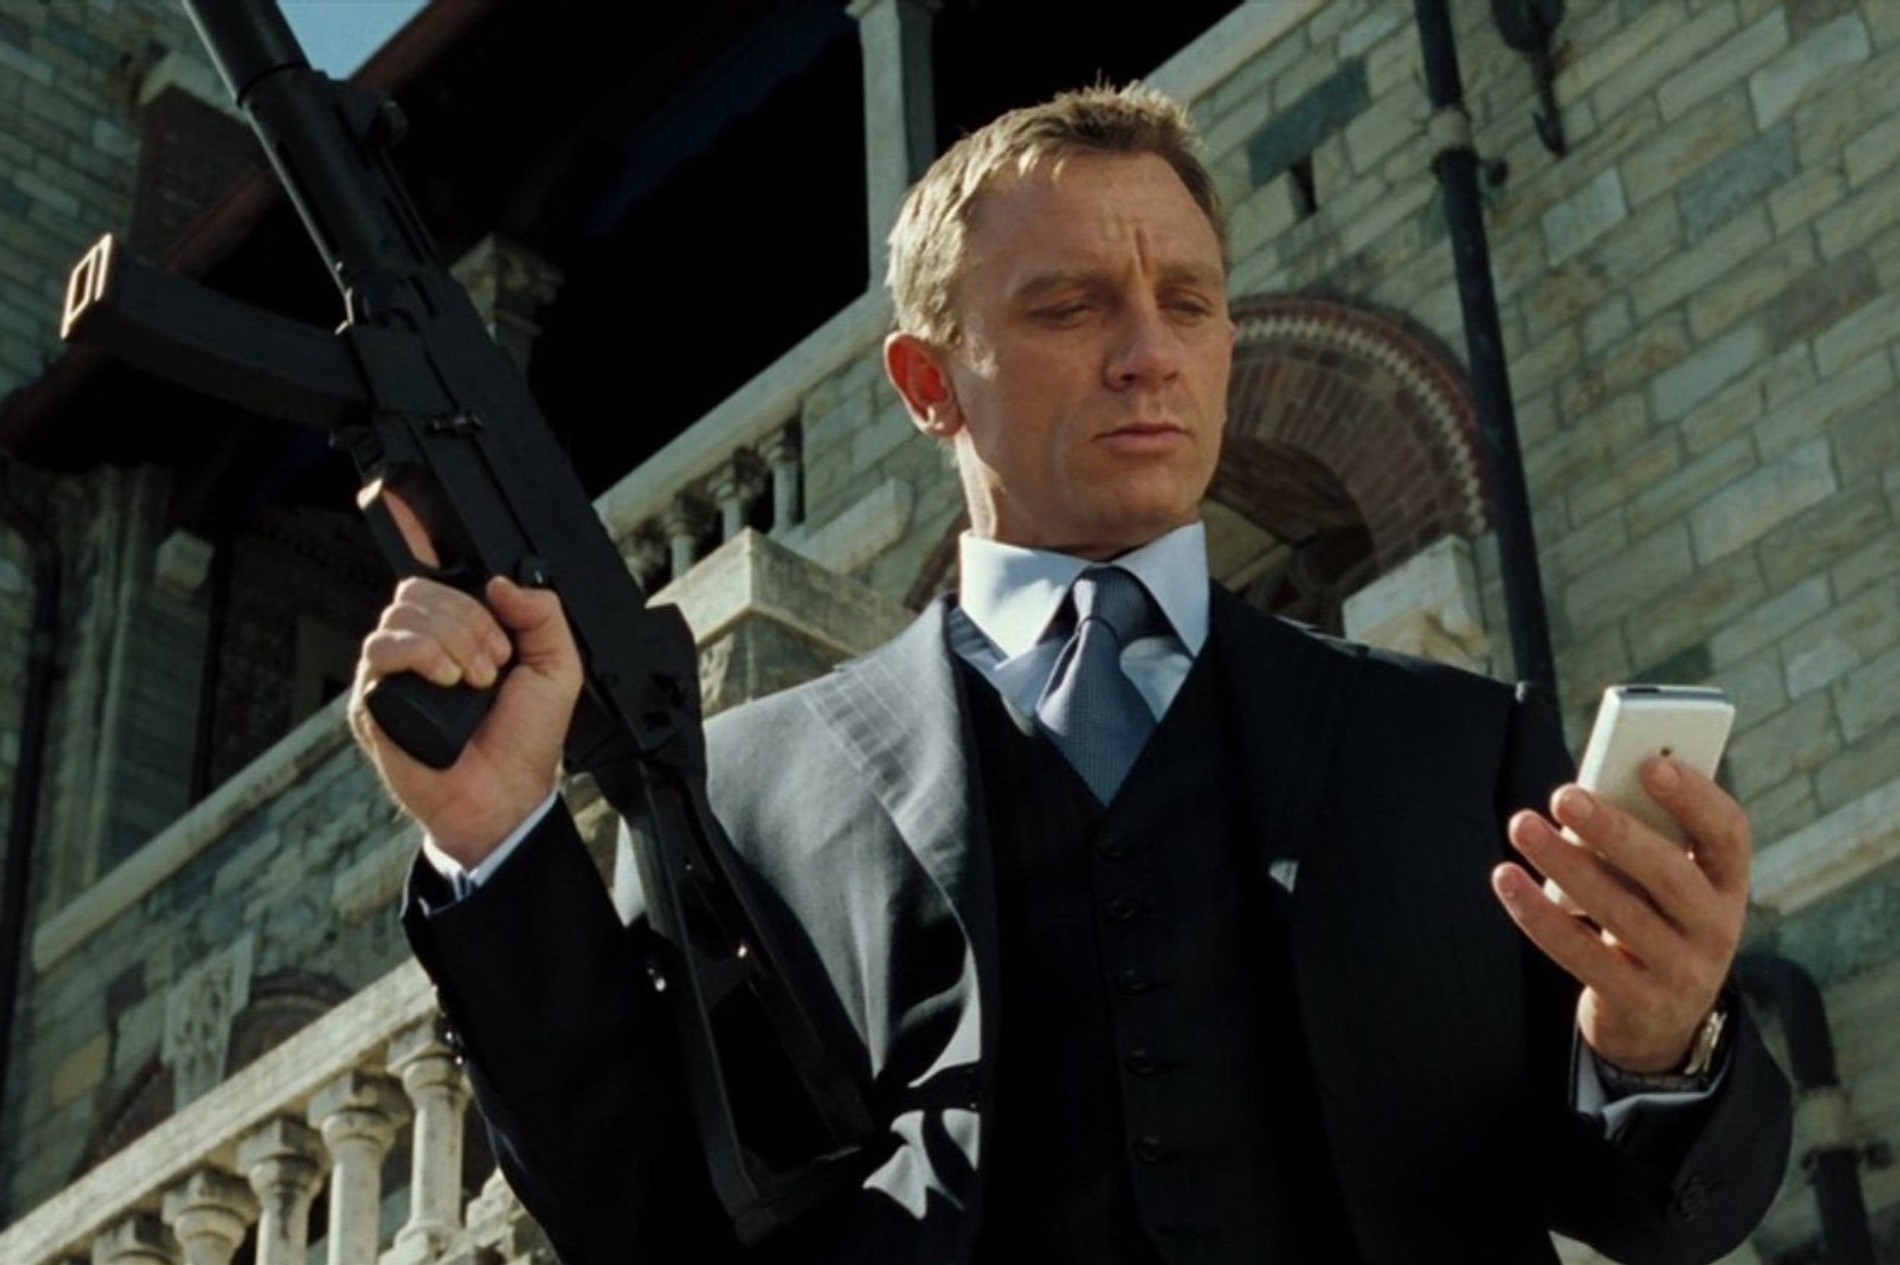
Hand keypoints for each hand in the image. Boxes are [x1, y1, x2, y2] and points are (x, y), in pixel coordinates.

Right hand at [347, 494, 583, 865]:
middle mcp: (423, 643)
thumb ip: (543, 615)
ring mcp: (395, 669)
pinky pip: (382, 647)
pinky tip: (448, 680)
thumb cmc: (524, 740)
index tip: (399, 493)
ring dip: (453, 638)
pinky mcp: (373, 697)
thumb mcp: (557, 668)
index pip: (435, 570)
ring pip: (405, 610)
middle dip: (471, 619)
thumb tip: (501, 581)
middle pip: (425, 586)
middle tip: (495, 662)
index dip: (415, 530)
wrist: (504, 798)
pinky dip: (421, 654)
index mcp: (462, 630)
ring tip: (476, 680)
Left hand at [1493, 759, 1748, 1073]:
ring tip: (1522, 825)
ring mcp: (1682, 972)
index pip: (1728, 834)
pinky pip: (1582, 956)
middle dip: (1615, 831)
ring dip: (1566, 865)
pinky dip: (1539, 915)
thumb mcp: (1659, 883)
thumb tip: (1581, 796)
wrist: (1657, 1021)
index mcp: (1727, 884)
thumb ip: (1637, 839)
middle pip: (1670, 874)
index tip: (1651, 763)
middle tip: (1563, 795)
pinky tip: (1507, 878)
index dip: (1696, 797)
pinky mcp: (1639, 1004)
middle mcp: (1716, 928)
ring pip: (1621, 914)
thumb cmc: (1649, 918)